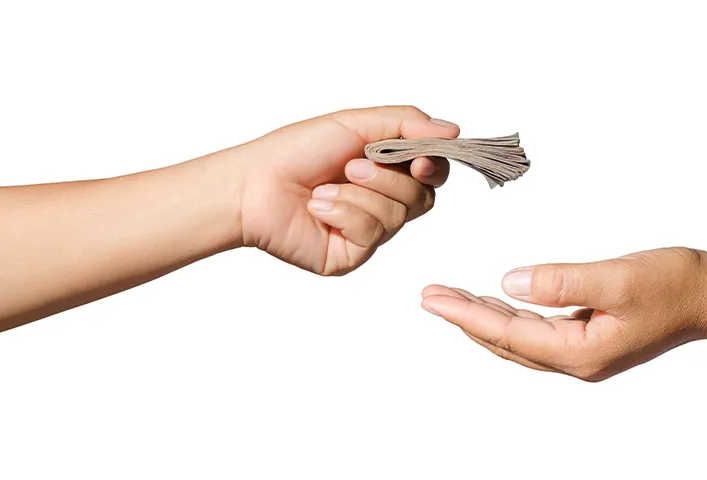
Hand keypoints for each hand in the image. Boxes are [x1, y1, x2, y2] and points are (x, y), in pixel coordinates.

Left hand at [233, 106, 458, 274]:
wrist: (253, 185)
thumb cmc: (295, 152)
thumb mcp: (356, 124)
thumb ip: (406, 123)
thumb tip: (453, 130)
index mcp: (385, 169)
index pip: (432, 173)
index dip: (434, 167)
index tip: (421, 160)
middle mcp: (382, 202)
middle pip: (423, 198)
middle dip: (388, 179)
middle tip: (351, 167)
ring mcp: (368, 232)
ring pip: (398, 217)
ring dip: (360, 195)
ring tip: (325, 188)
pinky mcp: (352, 255)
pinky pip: (371, 235)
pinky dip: (344, 214)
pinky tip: (319, 208)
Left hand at [421, 248, 706, 380]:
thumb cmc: (673, 284)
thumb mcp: (617, 278)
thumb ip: (560, 282)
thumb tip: (508, 282)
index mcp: (579, 352)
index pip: (507, 333)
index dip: (465, 316)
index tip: (432, 299)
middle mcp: (576, 360)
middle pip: (505, 341)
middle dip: (465, 319)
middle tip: (430, 297)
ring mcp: (583, 353)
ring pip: (518, 339)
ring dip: (484, 319)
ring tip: (452, 299)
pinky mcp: (589, 339)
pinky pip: (536, 332)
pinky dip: (510, 317)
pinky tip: (498, 303)